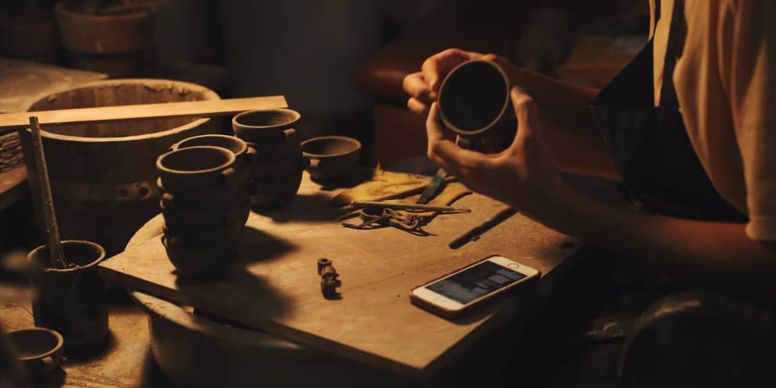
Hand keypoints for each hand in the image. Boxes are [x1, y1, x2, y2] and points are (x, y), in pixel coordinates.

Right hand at [402, 49, 507, 113]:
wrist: (515, 104)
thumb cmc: (509, 83)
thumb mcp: (506, 70)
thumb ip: (498, 63)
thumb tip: (488, 59)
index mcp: (451, 61)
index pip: (431, 64)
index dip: (430, 74)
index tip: (436, 88)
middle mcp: (440, 77)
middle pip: (413, 82)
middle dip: (419, 92)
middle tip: (435, 103)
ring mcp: (438, 96)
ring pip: (414, 100)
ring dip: (420, 108)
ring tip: (437, 115)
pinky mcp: (441, 114)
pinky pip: (425, 116)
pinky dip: (429, 122)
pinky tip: (441, 126)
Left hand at [426, 86, 567, 215]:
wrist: (549, 205)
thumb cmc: (539, 177)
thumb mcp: (532, 140)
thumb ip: (525, 111)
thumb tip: (516, 89)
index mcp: (470, 167)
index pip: (435, 145)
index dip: (432, 123)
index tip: (438, 104)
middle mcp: (466, 176)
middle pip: (436, 152)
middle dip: (436, 129)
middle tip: (444, 109)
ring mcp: (473, 182)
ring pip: (448, 159)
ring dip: (447, 139)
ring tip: (456, 118)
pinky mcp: (482, 182)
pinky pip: (460, 163)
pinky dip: (459, 147)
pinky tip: (474, 134)